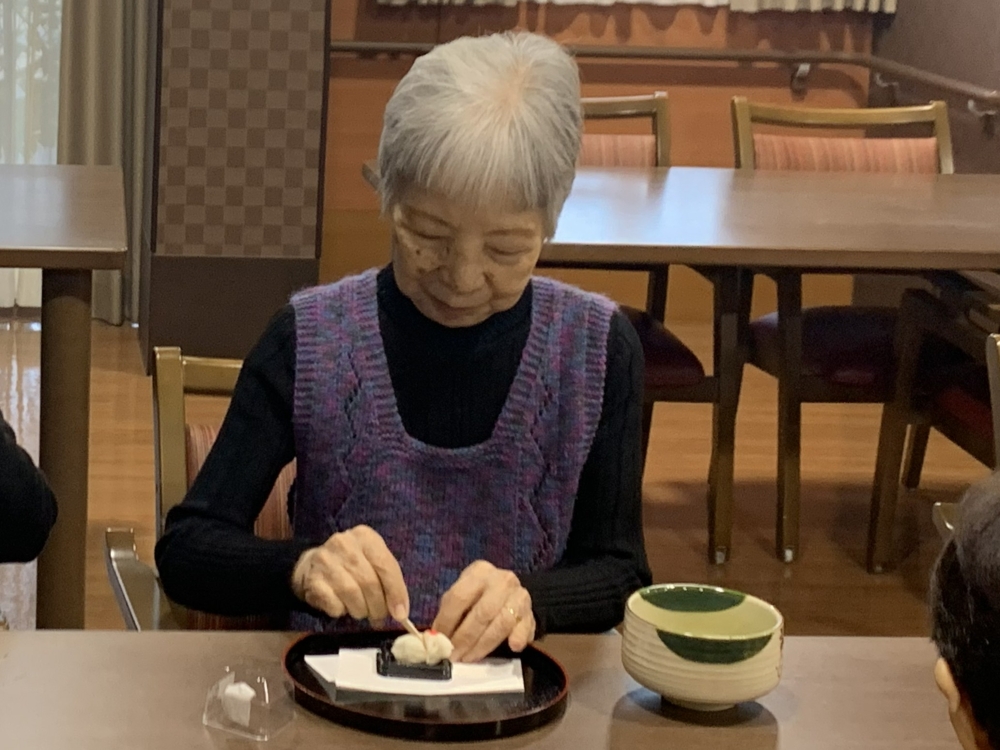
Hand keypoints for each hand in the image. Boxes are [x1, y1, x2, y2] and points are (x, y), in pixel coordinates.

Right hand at [291, 525, 408, 622]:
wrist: (312, 565)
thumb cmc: (351, 565)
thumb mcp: (372, 563)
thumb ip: (388, 582)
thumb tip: (400, 612)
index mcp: (365, 537)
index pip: (385, 565)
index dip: (396, 592)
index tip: (400, 614)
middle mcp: (344, 544)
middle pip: (369, 582)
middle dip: (378, 606)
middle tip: (378, 618)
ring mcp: (325, 560)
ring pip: (352, 593)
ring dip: (361, 610)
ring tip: (361, 612)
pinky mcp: (312, 579)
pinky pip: (334, 604)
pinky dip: (342, 611)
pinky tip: (342, 607)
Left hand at [432, 560, 535, 662]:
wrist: (511, 594)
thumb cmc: (479, 596)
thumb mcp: (463, 595)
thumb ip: (450, 611)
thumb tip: (435, 637)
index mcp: (479, 572)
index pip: (459, 597)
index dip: (447, 621)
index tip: (439, 640)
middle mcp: (501, 580)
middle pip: (482, 612)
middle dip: (465, 638)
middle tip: (453, 656)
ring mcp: (519, 595)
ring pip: (502, 623)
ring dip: (483, 645)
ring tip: (469, 658)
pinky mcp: (531, 613)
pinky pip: (524, 627)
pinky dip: (518, 638)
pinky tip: (511, 647)